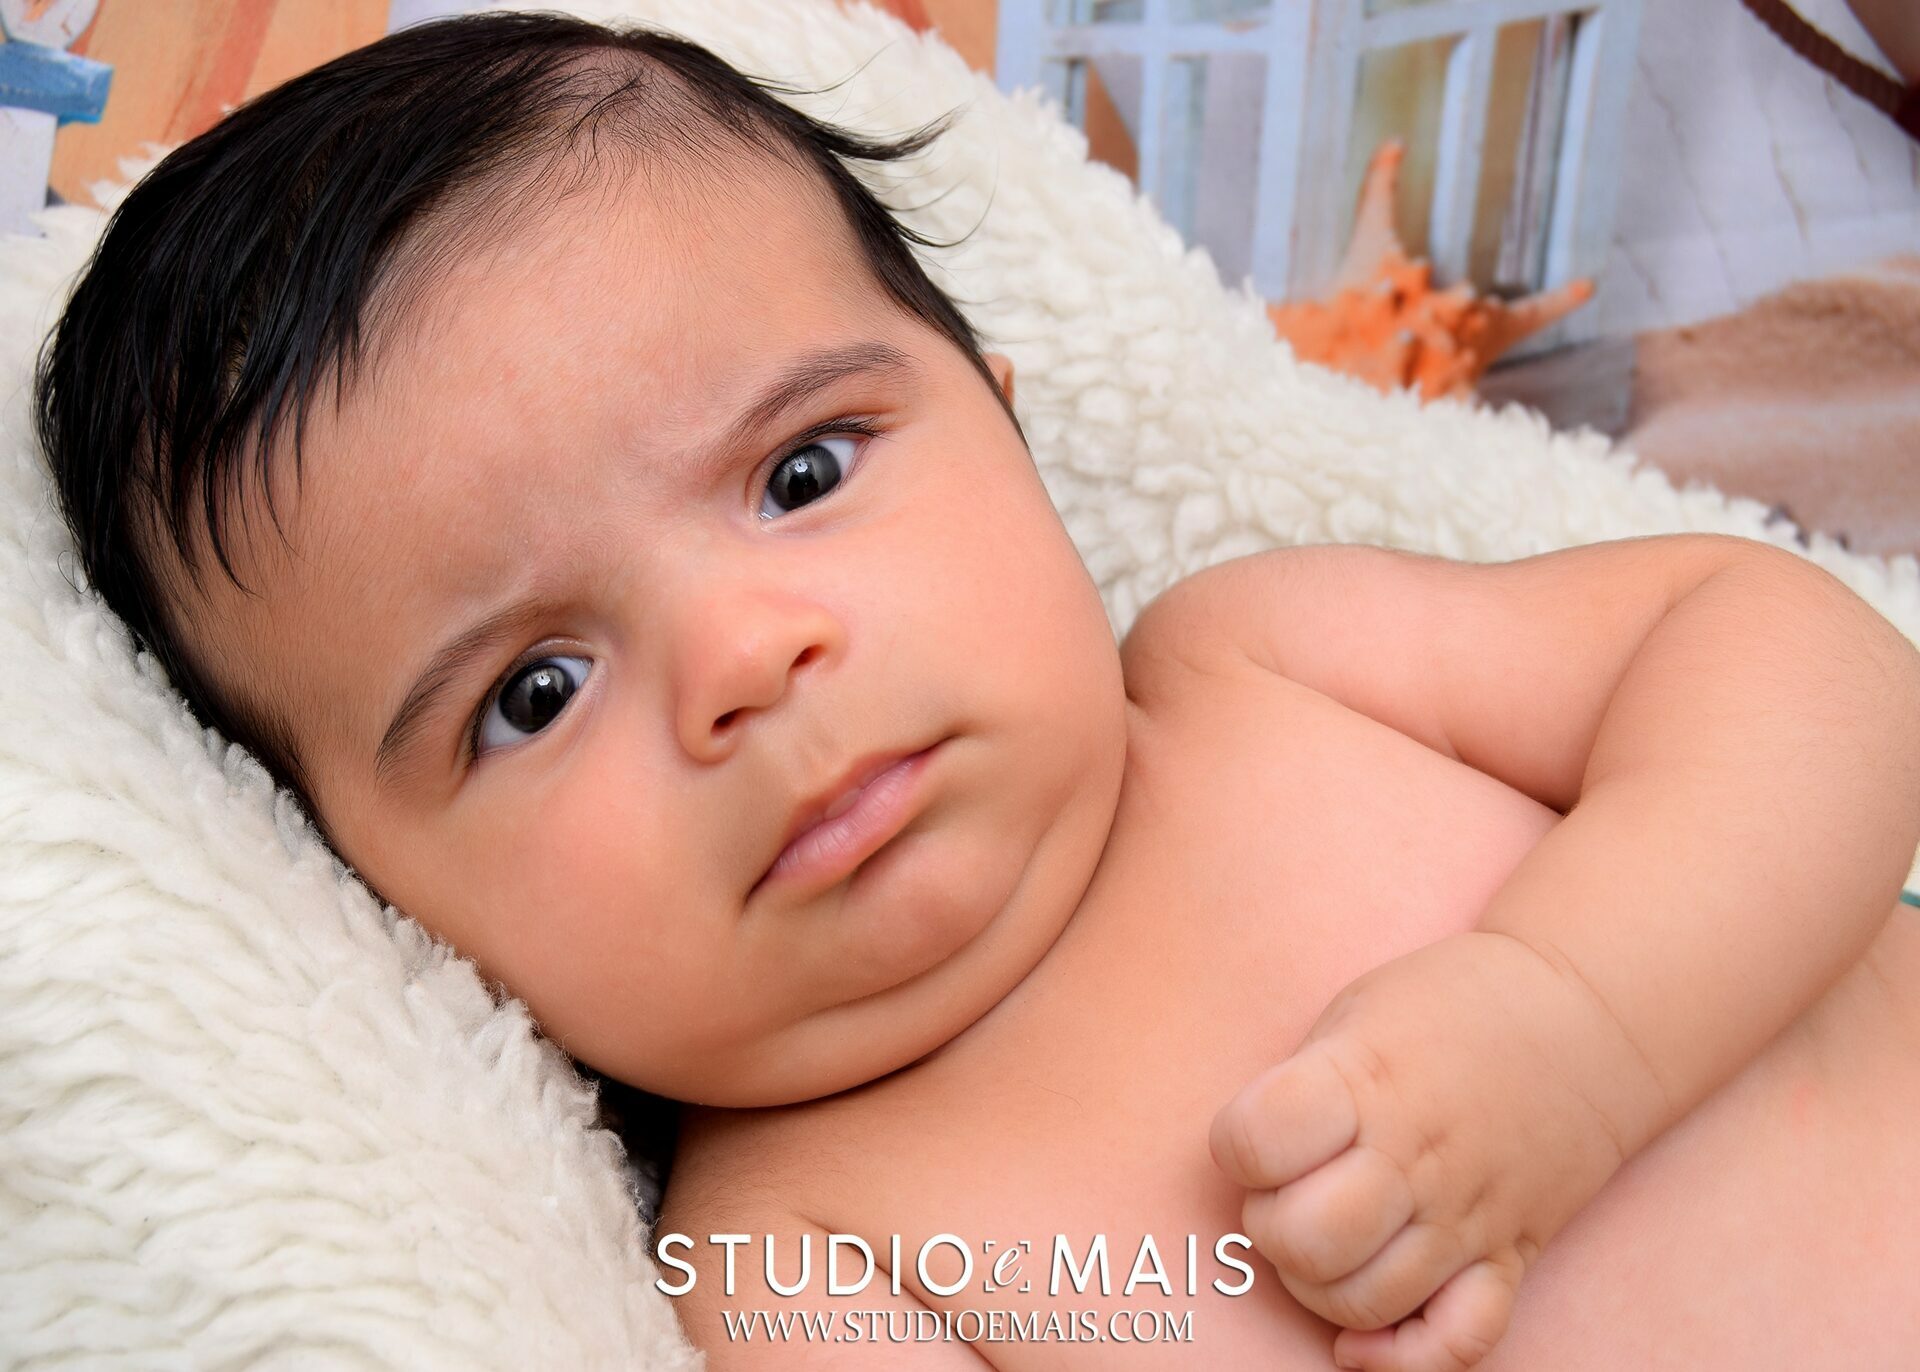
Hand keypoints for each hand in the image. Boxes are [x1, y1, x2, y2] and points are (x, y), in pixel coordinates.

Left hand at [1209, 931, 1664, 1370]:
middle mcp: (1416, 1158)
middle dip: (1271, 1227)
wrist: (1587, 1015)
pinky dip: (1405, 1358)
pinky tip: (1366, 1338)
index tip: (1258, 1133)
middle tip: (1288, 1191)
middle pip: (1307, 1241)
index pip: (1254, 1143)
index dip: (1237, 1146)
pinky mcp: (1510, 1258)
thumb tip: (1254, 1163)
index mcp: (1366, 1082)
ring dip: (1323, 1286)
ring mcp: (1467, 1216)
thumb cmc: (1452, 1005)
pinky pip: (1459, 1345)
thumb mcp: (1357, 1013)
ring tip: (1328, 1239)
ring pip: (1366, 1302)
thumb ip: (1302, 1085)